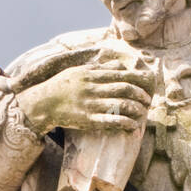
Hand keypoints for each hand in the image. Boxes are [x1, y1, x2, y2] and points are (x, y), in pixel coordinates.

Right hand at [15, 60, 152, 135]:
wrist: (43, 103)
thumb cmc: (62, 85)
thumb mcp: (79, 70)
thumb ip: (100, 68)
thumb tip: (119, 65)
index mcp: (91, 75)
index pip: (121, 75)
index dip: (137, 80)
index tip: (146, 84)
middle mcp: (92, 88)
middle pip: (124, 89)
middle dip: (140, 95)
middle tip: (147, 100)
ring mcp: (90, 105)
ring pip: (120, 105)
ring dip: (136, 109)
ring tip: (142, 113)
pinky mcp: (87, 120)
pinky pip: (110, 121)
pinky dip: (124, 123)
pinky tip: (132, 125)